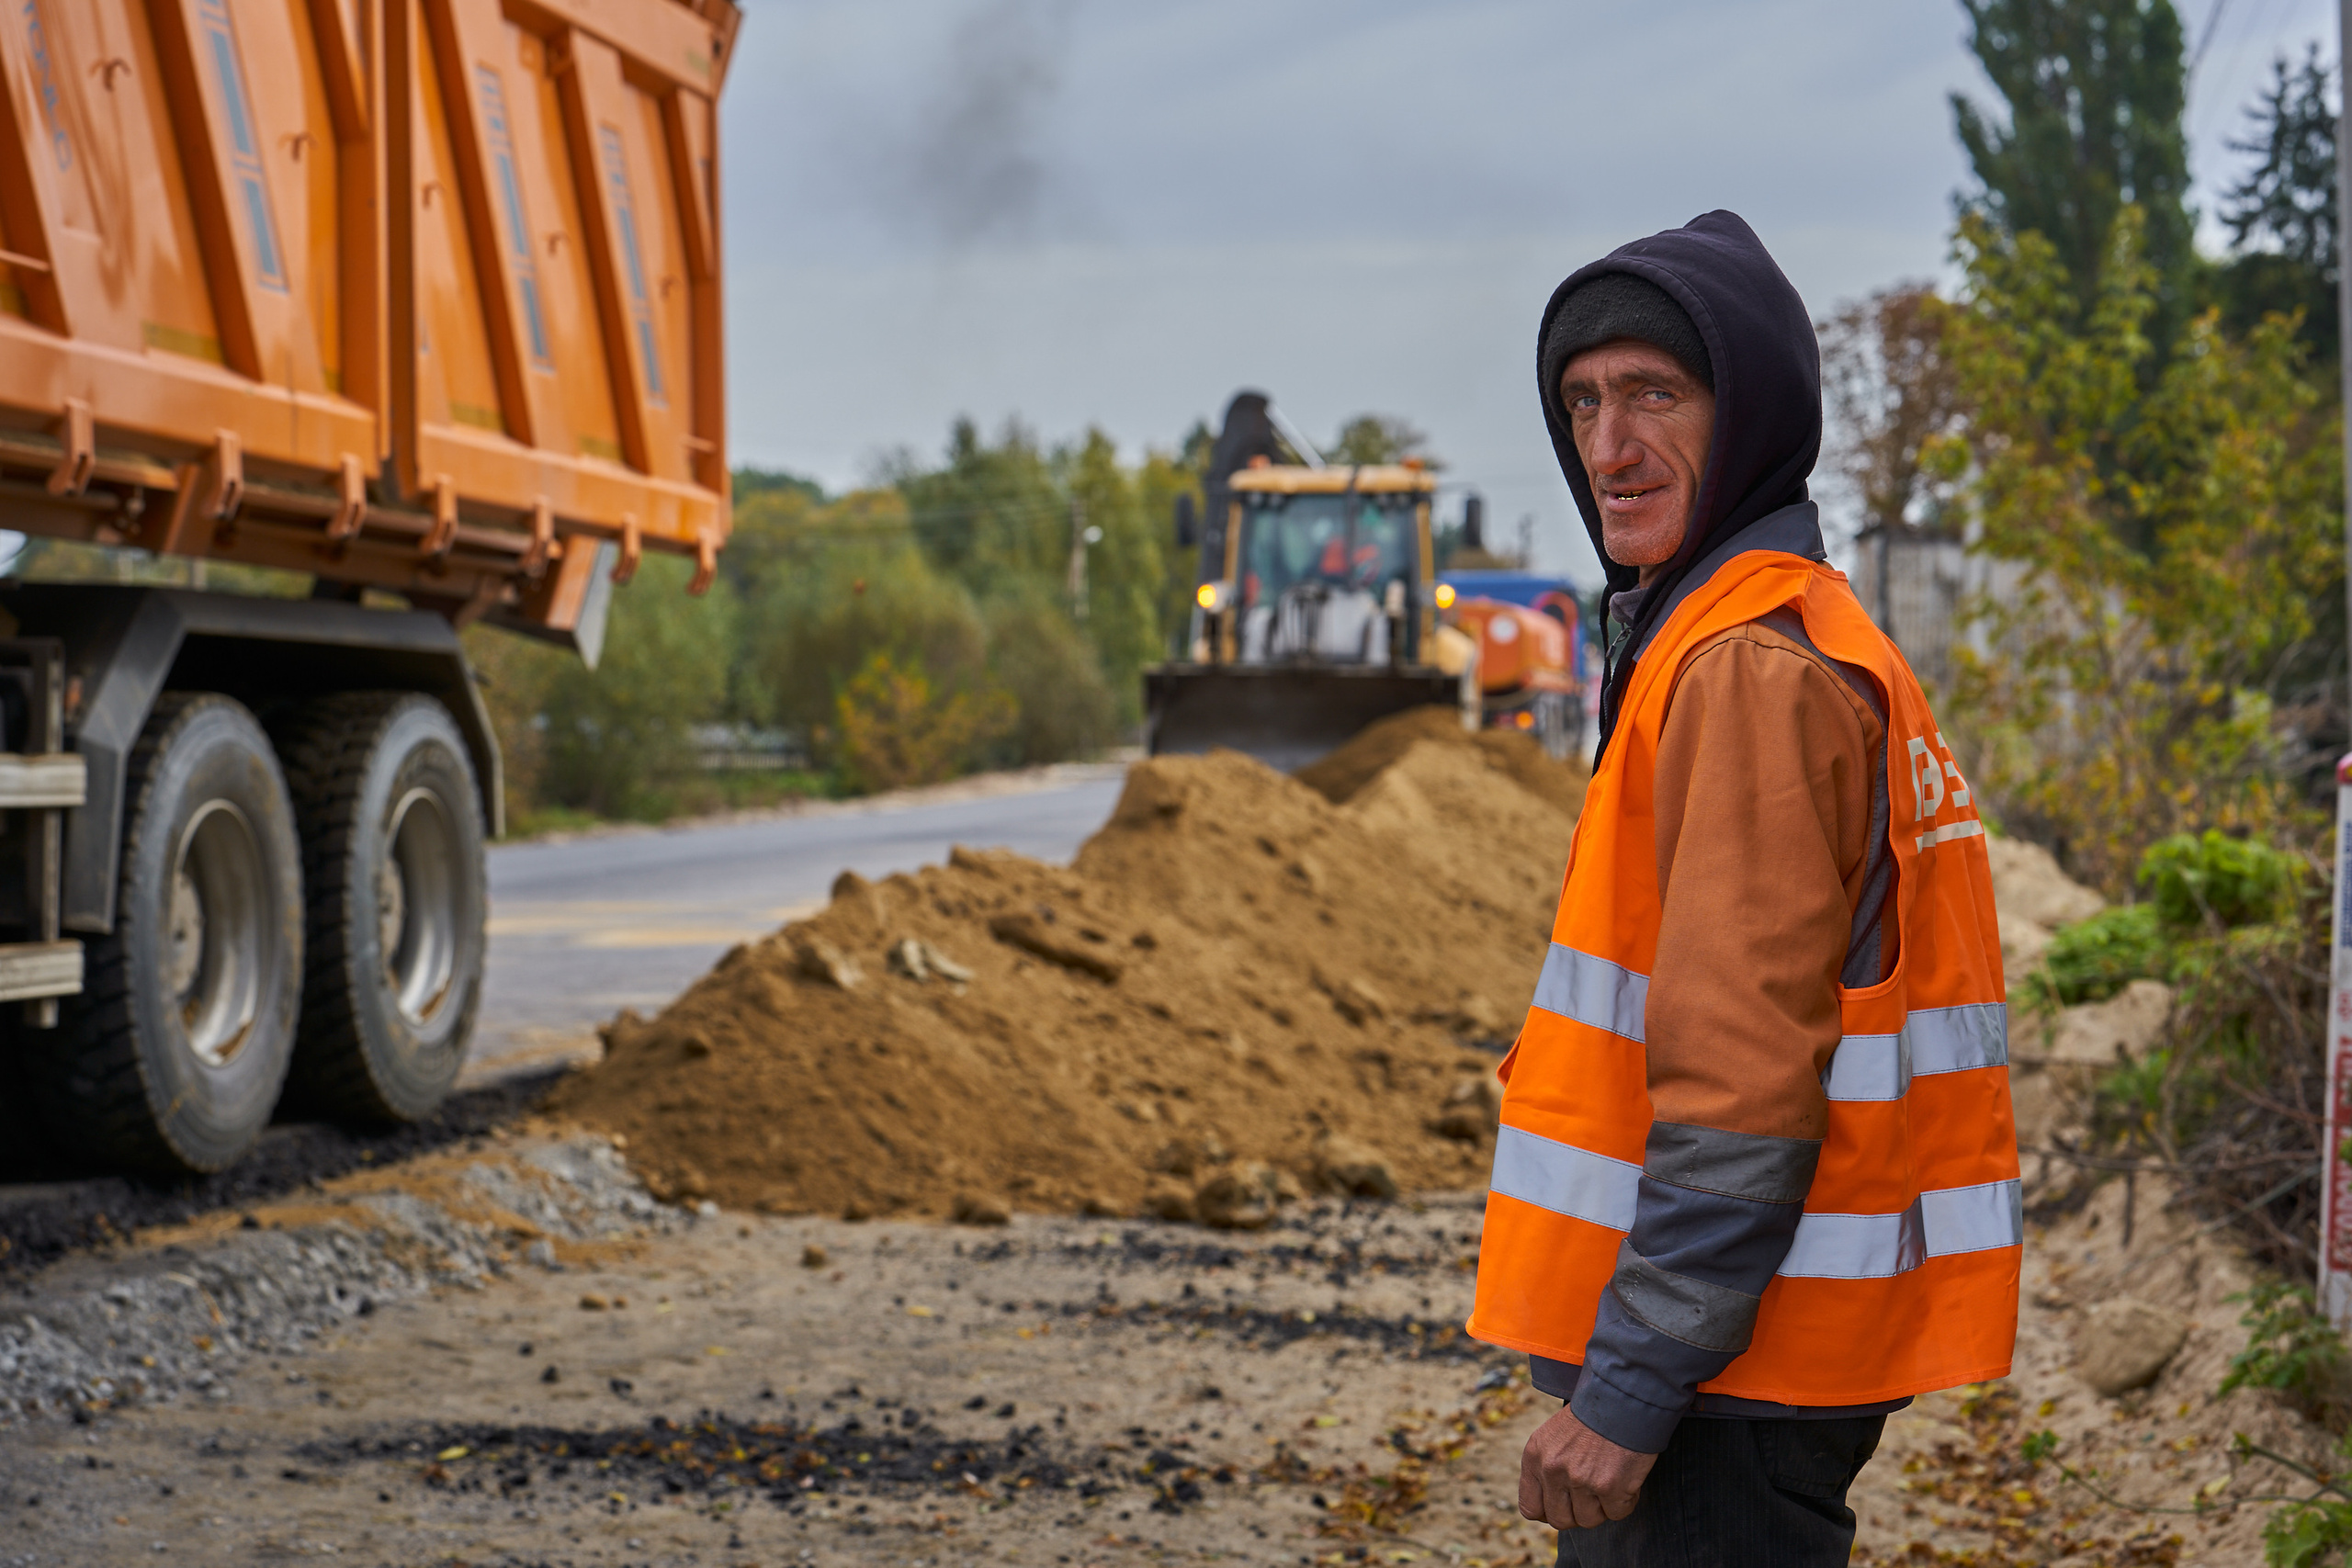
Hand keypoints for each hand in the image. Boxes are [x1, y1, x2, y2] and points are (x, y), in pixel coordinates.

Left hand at [1519, 1404, 1657, 1529]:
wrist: (1622, 1397)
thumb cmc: (1591, 1416)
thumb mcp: (1553, 1436)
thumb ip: (1546, 1467)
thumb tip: (1550, 1503)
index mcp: (1534, 1456)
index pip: (1530, 1507)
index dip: (1548, 1512)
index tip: (1563, 1506)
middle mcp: (1552, 1470)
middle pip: (1560, 1520)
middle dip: (1578, 1513)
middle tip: (1592, 1497)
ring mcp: (1580, 1480)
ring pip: (1589, 1520)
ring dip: (1602, 1508)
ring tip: (1610, 1483)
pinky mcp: (1610, 1487)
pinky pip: (1617, 1513)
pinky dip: (1625, 1502)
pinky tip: (1626, 1481)